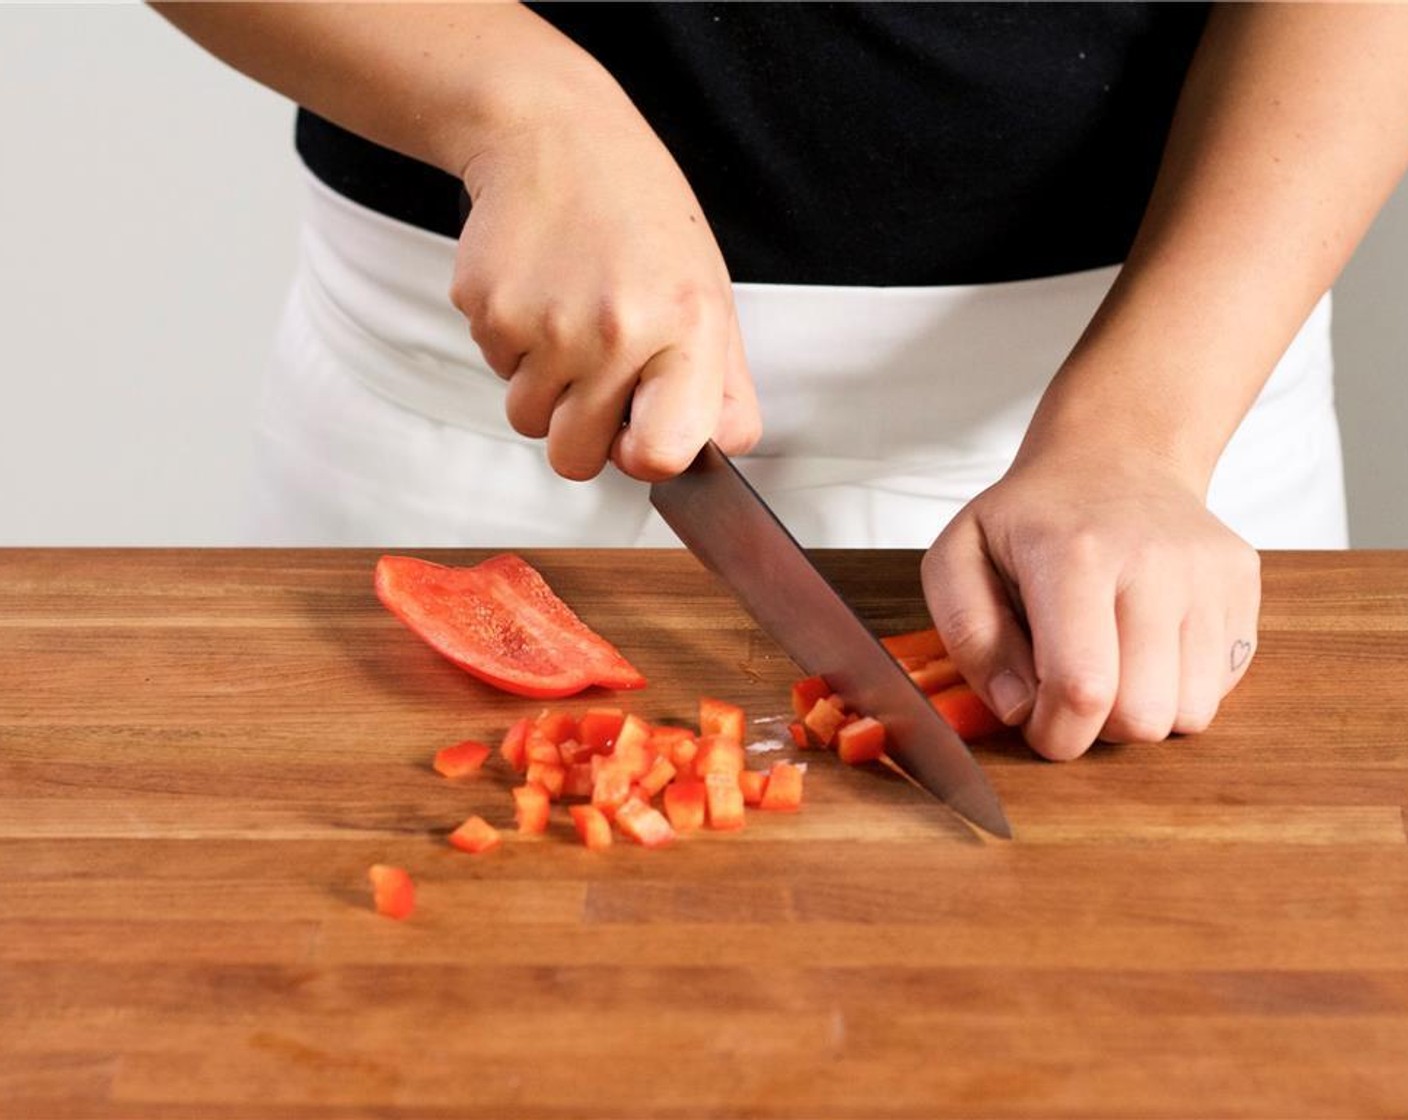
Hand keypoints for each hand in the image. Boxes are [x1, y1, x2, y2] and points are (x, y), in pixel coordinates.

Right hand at [449, 84, 759, 482]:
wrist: (555, 135)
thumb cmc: (641, 217)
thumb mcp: (709, 294)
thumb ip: (722, 386)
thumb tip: (718, 456)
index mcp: (685, 328)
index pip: (662, 455)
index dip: (646, 459)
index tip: (639, 436)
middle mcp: (614, 330)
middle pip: (576, 459)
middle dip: (582, 433)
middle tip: (597, 373)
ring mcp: (544, 322)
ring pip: (528, 421)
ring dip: (544, 389)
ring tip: (569, 322)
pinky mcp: (487, 308)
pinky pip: (496, 372)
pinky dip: (513, 348)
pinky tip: (538, 293)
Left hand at [921, 448, 1260, 759]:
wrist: (1114, 456)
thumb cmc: (1028, 519)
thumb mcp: (957, 558)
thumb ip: (968, 636)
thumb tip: (1015, 708)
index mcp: (1075, 555)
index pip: (1083, 687)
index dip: (1056, 733)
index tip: (1035, 723)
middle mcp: (1155, 562)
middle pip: (1143, 714)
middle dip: (1097, 731)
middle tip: (1069, 691)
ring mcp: (1209, 572)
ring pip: (1191, 713)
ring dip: (1142, 713)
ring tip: (1109, 667)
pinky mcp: (1242, 584)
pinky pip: (1221, 686)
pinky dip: (1179, 688)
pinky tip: (1145, 646)